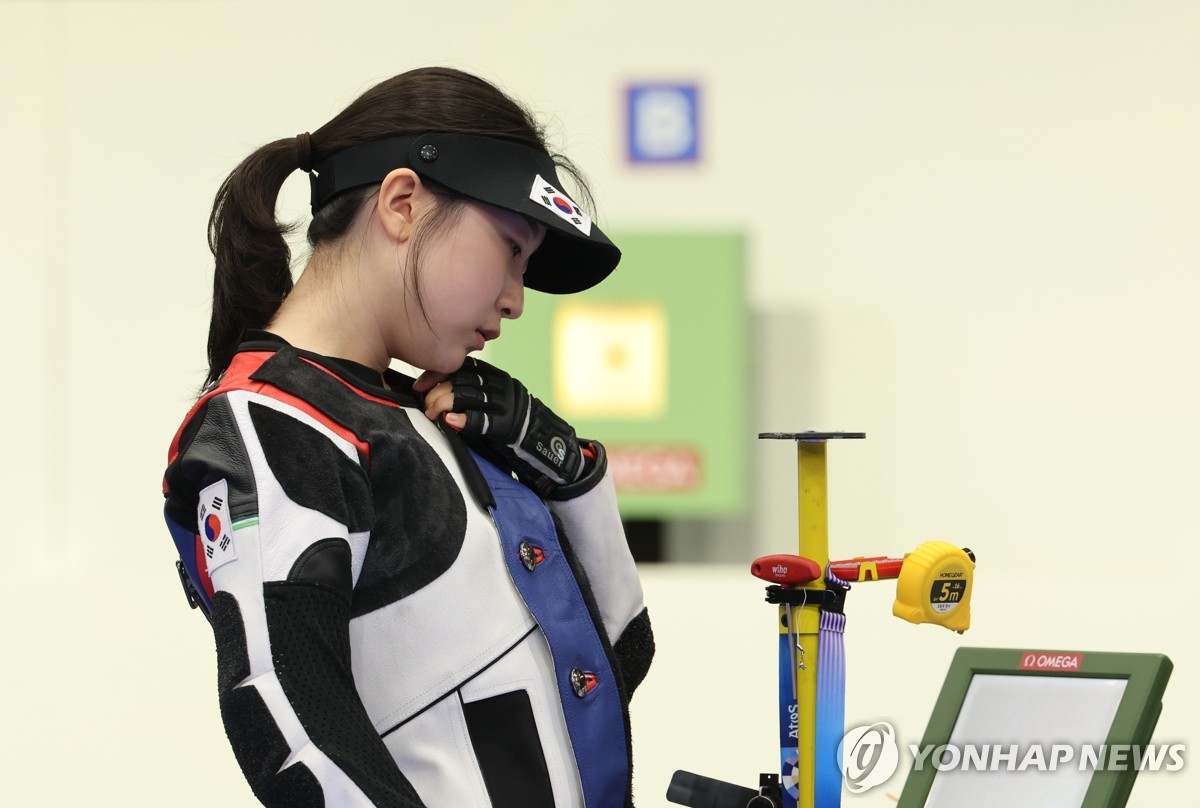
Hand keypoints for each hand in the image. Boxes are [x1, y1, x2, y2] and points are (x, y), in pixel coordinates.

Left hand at [415, 358, 587, 491]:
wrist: (544, 442)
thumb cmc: (510, 425)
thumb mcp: (491, 403)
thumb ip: (469, 396)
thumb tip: (433, 396)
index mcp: (495, 377)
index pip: (462, 367)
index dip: (438, 374)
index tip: (420, 385)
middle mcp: (501, 386)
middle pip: (462, 380)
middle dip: (437, 391)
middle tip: (424, 405)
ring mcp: (506, 404)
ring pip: (469, 396)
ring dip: (444, 404)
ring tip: (431, 414)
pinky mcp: (508, 425)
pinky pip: (483, 421)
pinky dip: (464, 420)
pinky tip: (450, 421)